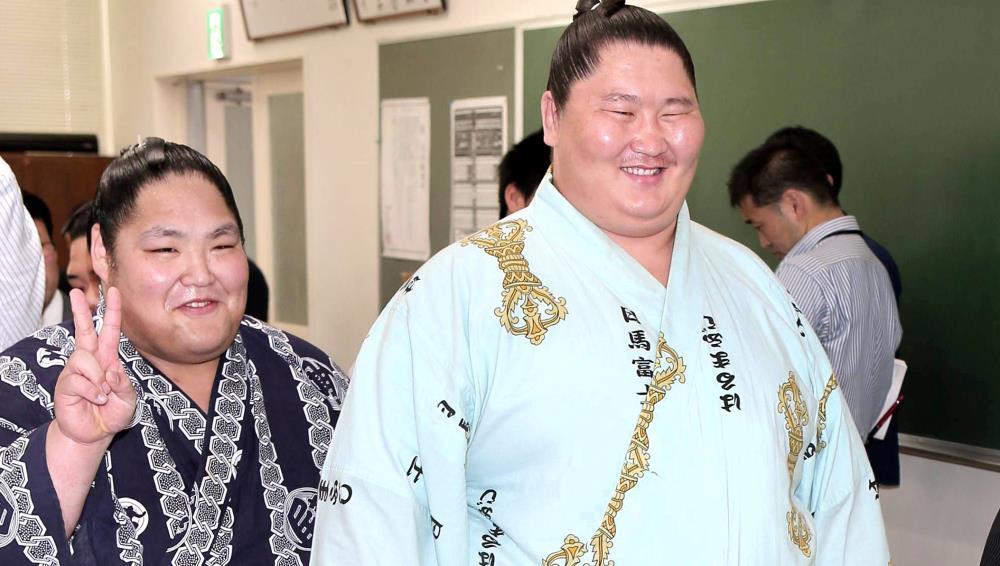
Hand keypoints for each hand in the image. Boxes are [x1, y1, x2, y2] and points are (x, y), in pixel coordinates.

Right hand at [53, 287, 136, 445]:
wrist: (94, 434)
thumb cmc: (112, 413)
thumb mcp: (128, 398)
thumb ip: (123, 384)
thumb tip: (110, 372)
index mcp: (108, 359)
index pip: (110, 331)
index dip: (113, 312)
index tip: (114, 291)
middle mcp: (90, 361)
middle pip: (85, 331)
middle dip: (81, 311)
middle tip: (77, 292)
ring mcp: (75, 372)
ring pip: (84, 359)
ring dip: (98, 377)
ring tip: (103, 395)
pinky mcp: (65, 385)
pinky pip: (79, 380)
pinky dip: (92, 392)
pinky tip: (96, 400)